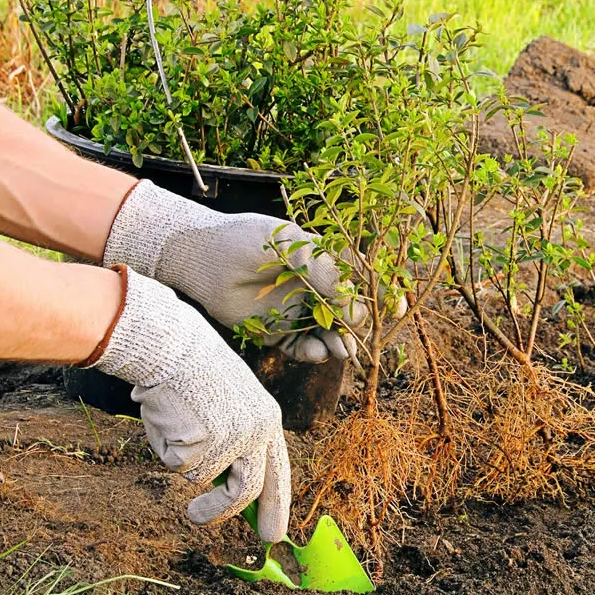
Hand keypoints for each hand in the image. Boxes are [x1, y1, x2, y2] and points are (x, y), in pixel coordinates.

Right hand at [88, 266, 290, 540]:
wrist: (173, 346)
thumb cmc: (196, 373)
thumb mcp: (233, 404)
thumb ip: (237, 443)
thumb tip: (227, 488)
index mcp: (268, 421)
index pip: (278, 473)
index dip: (276, 505)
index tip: (275, 533)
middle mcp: (256, 433)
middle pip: (248, 491)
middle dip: (224, 514)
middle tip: (200, 520)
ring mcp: (229, 440)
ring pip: (203, 479)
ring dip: (186, 464)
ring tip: (177, 428)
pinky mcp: (200, 445)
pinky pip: (178, 465)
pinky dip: (168, 449)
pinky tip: (169, 419)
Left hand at [102, 180, 361, 361]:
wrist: (199, 258)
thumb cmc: (245, 241)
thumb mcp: (292, 248)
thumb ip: (325, 275)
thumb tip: (357, 308)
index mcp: (321, 261)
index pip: (359, 281)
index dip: (379, 296)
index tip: (395, 310)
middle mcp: (312, 288)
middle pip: (347, 313)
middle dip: (358, 327)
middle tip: (362, 338)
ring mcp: (295, 311)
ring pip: (327, 333)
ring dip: (339, 343)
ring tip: (342, 350)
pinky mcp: (275, 332)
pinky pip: (301, 348)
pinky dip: (313, 353)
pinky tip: (318, 352)